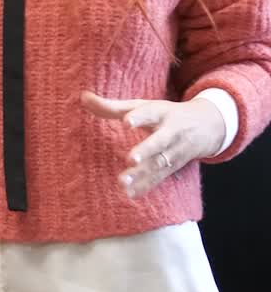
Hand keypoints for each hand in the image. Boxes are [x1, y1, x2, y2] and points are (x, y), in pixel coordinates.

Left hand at [80, 91, 225, 199]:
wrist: (209, 125)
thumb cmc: (166, 113)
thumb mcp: (144, 105)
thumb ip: (113, 106)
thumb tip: (83, 97)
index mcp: (161, 112)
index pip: (150, 112)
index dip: (139, 117)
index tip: (127, 121)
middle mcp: (170, 132)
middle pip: (159, 141)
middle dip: (146, 150)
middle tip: (131, 159)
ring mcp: (174, 151)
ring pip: (159, 163)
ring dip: (142, 174)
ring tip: (122, 182)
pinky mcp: (174, 166)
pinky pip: (159, 178)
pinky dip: (145, 187)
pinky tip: (130, 194)